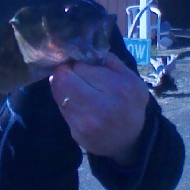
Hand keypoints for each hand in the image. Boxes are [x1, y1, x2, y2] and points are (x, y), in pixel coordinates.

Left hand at [49, 52, 148, 166]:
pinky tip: (75, 100)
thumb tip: (85, 49)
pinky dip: (64, 101)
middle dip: (63, 72)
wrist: (131, 140)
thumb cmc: (130, 104)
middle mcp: (101, 107)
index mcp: (118, 89)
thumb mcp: (131, 78)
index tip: (81, 64)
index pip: (80, 67)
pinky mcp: (76, 133)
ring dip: (61, 85)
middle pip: (63, 80)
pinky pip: (61, 109)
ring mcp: (86, 123)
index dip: (78, 63)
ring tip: (72, 84)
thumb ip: (109, 60)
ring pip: (58, 94)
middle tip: (70, 71)